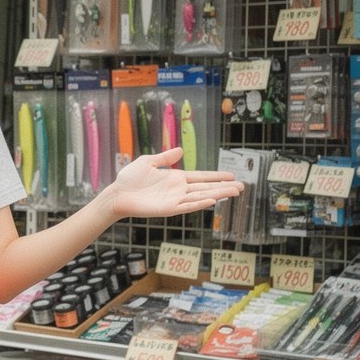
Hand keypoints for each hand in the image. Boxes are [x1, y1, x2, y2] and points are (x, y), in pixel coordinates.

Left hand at [109, 147, 243, 219]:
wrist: (117, 194)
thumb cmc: (129, 179)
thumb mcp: (148, 162)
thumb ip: (165, 157)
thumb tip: (180, 150)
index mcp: (175, 178)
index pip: (201, 177)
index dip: (216, 176)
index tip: (231, 175)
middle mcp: (178, 190)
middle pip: (206, 188)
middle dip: (224, 187)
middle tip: (242, 186)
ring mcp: (174, 200)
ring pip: (201, 197)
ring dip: (218, 194)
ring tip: (235, 192)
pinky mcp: (168, 209)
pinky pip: (187, 206)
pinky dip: (199, 203)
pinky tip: (212, 200)